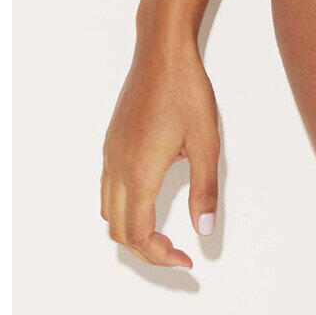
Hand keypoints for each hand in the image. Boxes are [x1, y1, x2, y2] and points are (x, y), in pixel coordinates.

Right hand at [101, 38, 219, 270]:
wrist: (161, 53)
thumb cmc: (185, 92)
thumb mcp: (206, 141)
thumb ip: (204, 190)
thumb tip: (205, 231)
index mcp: (139, 172)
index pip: (139, 234)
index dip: (160, 256)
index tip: (186, 261)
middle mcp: (117, 168)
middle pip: (119, 231)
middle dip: (146, 251)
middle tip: (176, 254)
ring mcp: (110, 155)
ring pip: (109, 212)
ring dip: (131, 231)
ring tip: (162, 235)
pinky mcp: (111, 144)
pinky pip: (108, 190)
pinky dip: (124, 209)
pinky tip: (149, 201)